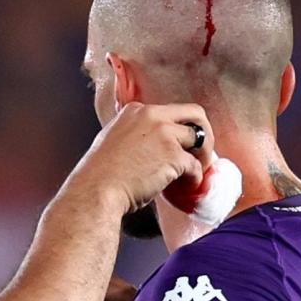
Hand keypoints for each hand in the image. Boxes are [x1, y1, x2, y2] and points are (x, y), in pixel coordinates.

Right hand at [69, 103, 213, 215]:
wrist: (96, 190)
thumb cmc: (100, 174)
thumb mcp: (113, 140)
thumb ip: (133, 135)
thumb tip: (151, 147)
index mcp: (135, 110)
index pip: (168, 112)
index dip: (178, 130)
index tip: (178, 145)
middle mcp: (151, 115)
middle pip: (194, 113)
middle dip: (204, 131)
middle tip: (202, 152)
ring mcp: (164, 133)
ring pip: (200, 137)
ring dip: (203, 155)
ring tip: (196, 171)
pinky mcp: (174, 155)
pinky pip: (196, 165)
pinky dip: (196, 177)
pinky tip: (188, 186)